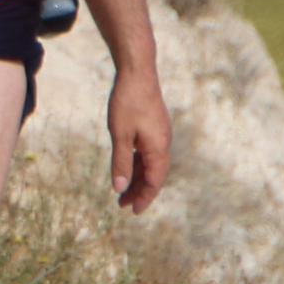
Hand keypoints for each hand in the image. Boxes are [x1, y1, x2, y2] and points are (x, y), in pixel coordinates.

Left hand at [105, 64, 171, 212]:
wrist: (137, 72)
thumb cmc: (127, 102)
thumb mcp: (120, 135)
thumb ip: (121, 163)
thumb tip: (119, 188)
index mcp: (158, 148)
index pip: (154, 181)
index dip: (144, 198)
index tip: (133, 211)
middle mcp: (163, 143)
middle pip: (154, 175)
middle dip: (139, 191)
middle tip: (123, 205)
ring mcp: (160, 134)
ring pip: (151, 164)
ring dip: (138, 177)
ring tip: (123, 189)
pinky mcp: (155, 126)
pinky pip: (149, 152)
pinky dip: (139, 163)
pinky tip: (128, 166)